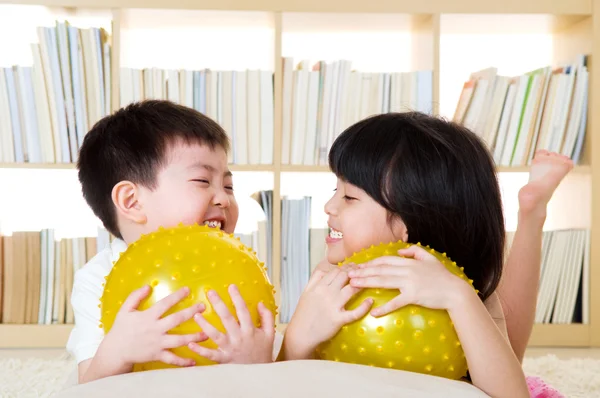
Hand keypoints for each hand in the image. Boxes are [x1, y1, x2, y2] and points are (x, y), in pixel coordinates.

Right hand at [102, 285, 207, 368]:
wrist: (115, 351)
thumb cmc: (121, 329)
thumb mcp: (125, 310)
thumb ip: (135, 297)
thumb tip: (147, 286)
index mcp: (148, 317)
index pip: (165, 303)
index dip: (177, 296)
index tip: (188, 290)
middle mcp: (155, 329)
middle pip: (176, 320)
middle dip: (191, 313)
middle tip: (203, 307)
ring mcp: (157, 343)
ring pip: (179, 340)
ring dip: (193, 337)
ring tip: (206, 334)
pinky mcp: (157, 355)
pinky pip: (172, 359)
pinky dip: (183, 361)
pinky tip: (194, 361)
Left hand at [188, 284, 274, 363]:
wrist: (260, 373)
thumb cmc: (263, 351)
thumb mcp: (270, 334)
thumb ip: (267, 317)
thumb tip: (260, 303)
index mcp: (250, 330)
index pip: (243, 310)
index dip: (237, 298)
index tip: (231, 286)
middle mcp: (239, 337)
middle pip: (227, 319)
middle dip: (219, 304)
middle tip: (210, 292)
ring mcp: (230, 349)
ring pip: (216, 335)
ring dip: (205, 325)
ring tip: (196, 315)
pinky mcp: (224, 360)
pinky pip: (211, 355)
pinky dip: (200, 350)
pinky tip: (191, 343)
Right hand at [284, 268, 372, 358]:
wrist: (300, 334)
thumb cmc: (303, 313)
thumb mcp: (306, 292)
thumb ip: (315, 279)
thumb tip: (326, 268)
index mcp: (318, 286)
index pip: (335, 271)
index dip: (347, 267)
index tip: (353, 267)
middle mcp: (326, 293)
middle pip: (345, 277)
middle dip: (355, 272)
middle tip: (362, 272)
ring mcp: (333, 306)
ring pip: (351, 290)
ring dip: (361, 284)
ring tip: (367, 282)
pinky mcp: (338, 320)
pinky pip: (355, 312)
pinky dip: (364, 306)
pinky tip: (370, 301)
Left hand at [348, 245, 471, 316]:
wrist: (455, 291)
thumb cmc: (443, 276)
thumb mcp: (430, 259)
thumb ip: (415, 252)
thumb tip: (401, 251)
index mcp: (409, 262)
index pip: (385, 260)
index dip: (370, 262)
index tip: (358, 265)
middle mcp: (407, 270)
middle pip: (380, 269)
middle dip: (362, 271)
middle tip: (348, 274)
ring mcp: (409, 283)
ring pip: (383, 281)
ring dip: (366, 283)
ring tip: (353, 285)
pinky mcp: (413, 296)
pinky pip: (396, 302)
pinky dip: (384, 307)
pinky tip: (374, 312)